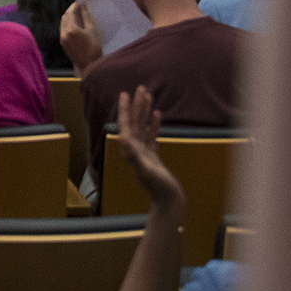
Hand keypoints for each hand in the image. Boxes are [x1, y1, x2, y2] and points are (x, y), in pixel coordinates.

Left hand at [59, 0, 102, 68]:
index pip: (69, 13)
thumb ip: (86, 16)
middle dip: (70, 12)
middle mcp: (64, 34)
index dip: (73, 6)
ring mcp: (62, 40)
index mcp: (71, 30)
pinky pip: (63, 31)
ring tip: (77, 16)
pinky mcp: (63, 45)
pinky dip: (67, 26)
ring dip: (68, 18)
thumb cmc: (94, 47)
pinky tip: (75, 26)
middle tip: (78, 8)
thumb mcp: (92, 30)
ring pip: (63, 24)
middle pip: (64, 18)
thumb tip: (83, 5)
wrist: (91, 65)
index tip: (79, 3)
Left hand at [110, 86, 183, 214]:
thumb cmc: (158, 188)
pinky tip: (157, 114)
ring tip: (148, 95)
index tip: (125, 93)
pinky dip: (154, 124)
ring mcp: (144, 153)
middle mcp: (134, 150)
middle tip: (141, 88)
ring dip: (145, 111)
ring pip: (143, 127)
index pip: (126, 124)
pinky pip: (152, 136)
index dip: (125, 108)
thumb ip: (134, 154)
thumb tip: (121, 137)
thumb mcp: (146, 170)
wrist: (168, 203)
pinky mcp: (153, 157)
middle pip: (134, 122)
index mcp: (130, 150)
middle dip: (137, 105)